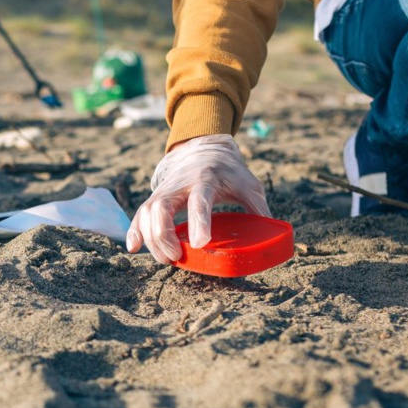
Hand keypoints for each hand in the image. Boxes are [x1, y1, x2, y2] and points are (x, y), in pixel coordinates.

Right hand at [126, 135, 271, 263]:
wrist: (202, 149)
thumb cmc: (228, 171)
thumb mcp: (248, 184)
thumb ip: (258, 208)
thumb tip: (273, 236)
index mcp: (206, 180)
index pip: (199, 201)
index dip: (199, 222)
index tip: (200, 244)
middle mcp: (180, 185)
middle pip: (161, 208)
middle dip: (165, 236)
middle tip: (177, 257)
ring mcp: (164, 191)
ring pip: (146, 213)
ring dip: (151, 239)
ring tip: (167, 258)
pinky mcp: (155, 198)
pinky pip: (139, 214)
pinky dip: (135, 231)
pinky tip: (134, 247)